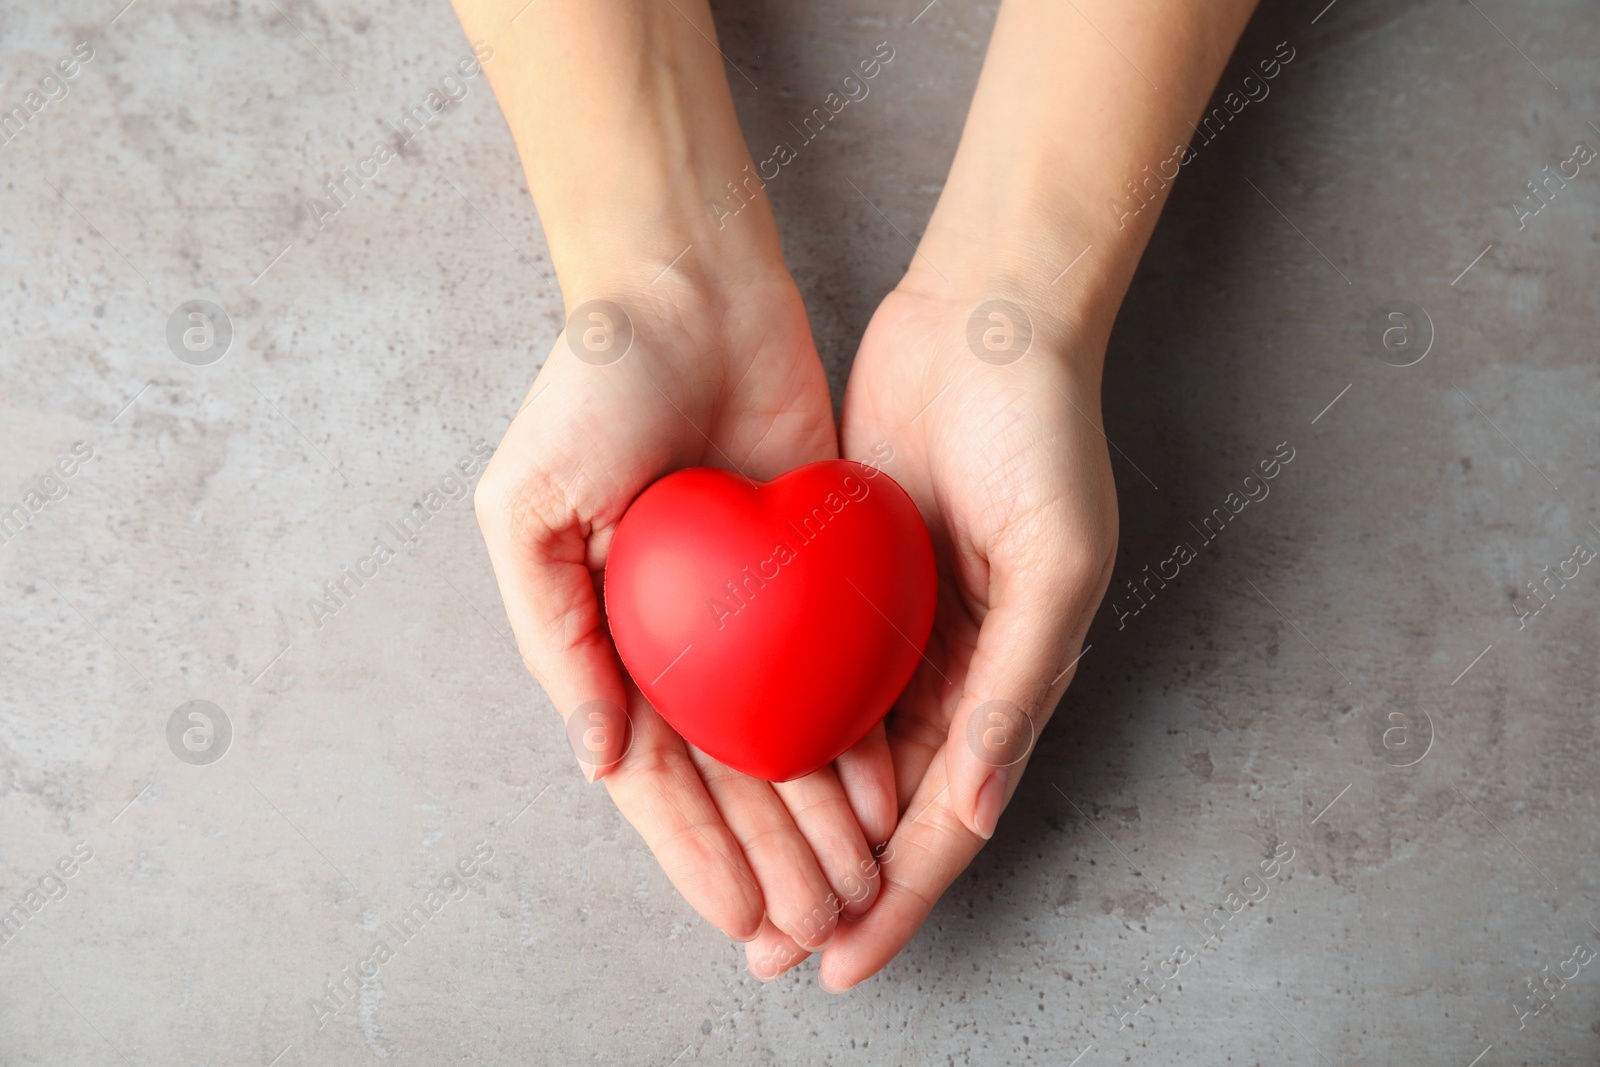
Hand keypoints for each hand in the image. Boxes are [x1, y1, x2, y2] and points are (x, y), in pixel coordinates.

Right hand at [474, 264, 898, 955]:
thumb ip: (553, 633)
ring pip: (788, 738)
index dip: (692, 849)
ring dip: (819, 816)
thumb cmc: (591, 387)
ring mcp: (747, 608)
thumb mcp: (528, 507)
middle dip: (769, 854)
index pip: (650, 771)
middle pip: (727, 774)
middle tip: (816, 923)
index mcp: (602, 634)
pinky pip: (837, 671)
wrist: (689, 286)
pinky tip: (889, 793)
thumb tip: (597, 756)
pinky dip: (860, 735)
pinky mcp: (812, 567)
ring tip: (857, 883)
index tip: (740, 914)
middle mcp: (676, 637)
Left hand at [739, 279, 1119, 987]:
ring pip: (837, 755)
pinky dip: (775, 732)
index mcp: (1009, 683)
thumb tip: (968, 813)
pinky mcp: (843, 580)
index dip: (898, 900)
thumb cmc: (1043, 440)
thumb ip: (1017, 690)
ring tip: (740, 887)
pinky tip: (725, 774)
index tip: (840, 964)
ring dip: (794, 826)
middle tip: (770, 951)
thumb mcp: (1054, 566)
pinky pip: (805, 674)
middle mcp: (949, 673)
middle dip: (831, 885)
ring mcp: (892, 631)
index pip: (947, 821)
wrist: (984, 325)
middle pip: (884, 810)